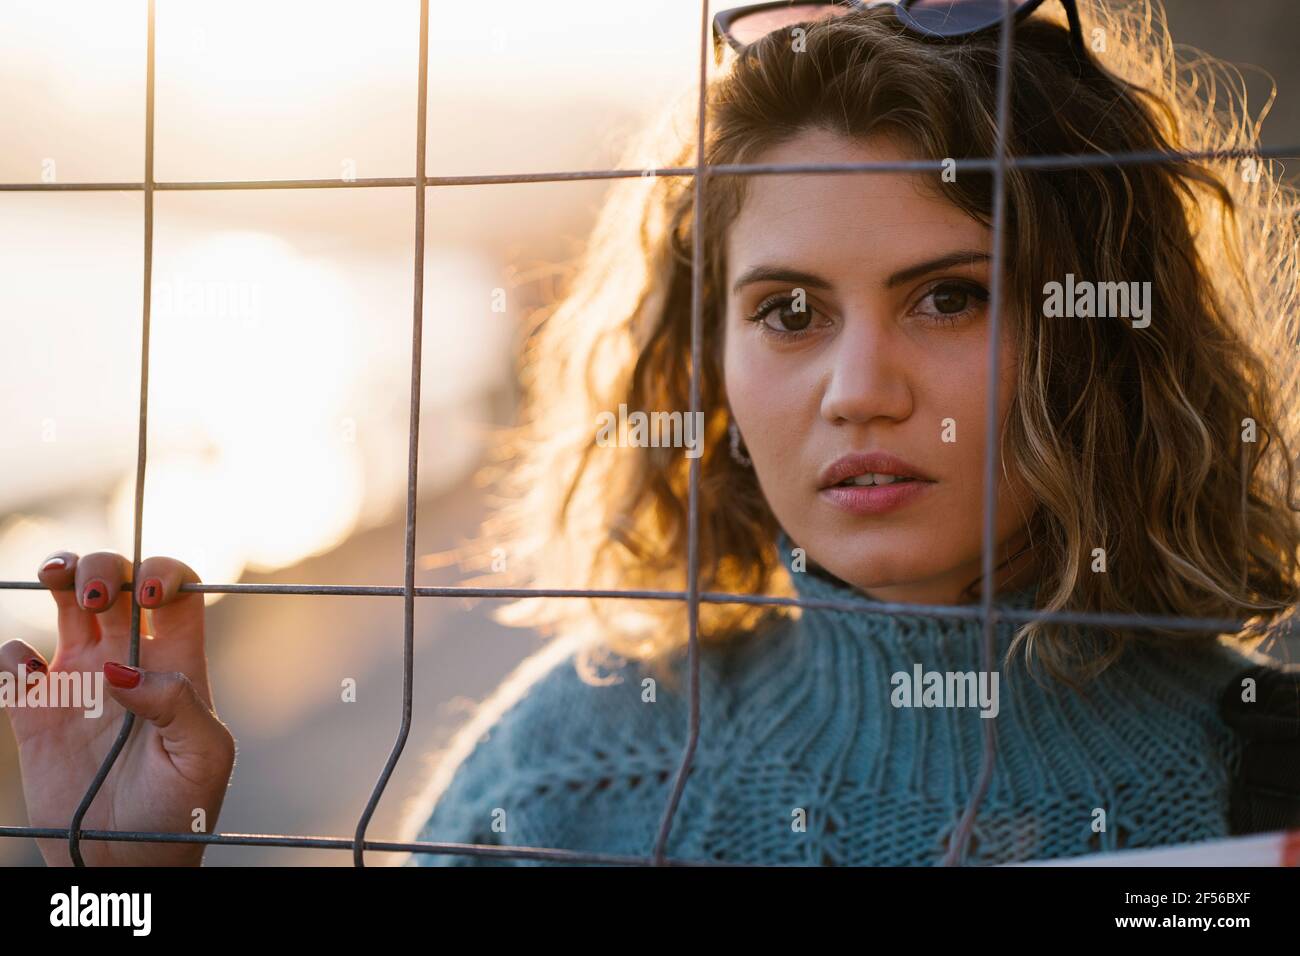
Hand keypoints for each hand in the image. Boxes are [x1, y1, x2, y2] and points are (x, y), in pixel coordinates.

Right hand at [0, 550, 235, 865]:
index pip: (177, 591)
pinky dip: (11, 655)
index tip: (149, 594)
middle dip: (105, 565)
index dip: (165, 573)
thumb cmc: (182, 809)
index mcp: (176, 662)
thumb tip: (123, 672)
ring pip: (66, 600)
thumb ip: (178, 705)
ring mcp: (80, 680)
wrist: (130, 860)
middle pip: (117, 580)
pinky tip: (27, 675)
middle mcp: (128, 659)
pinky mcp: (36, 712)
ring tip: (56, 578)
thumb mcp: (205, 756)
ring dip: (60, 572)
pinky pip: (15, 663)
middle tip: (97, 594)